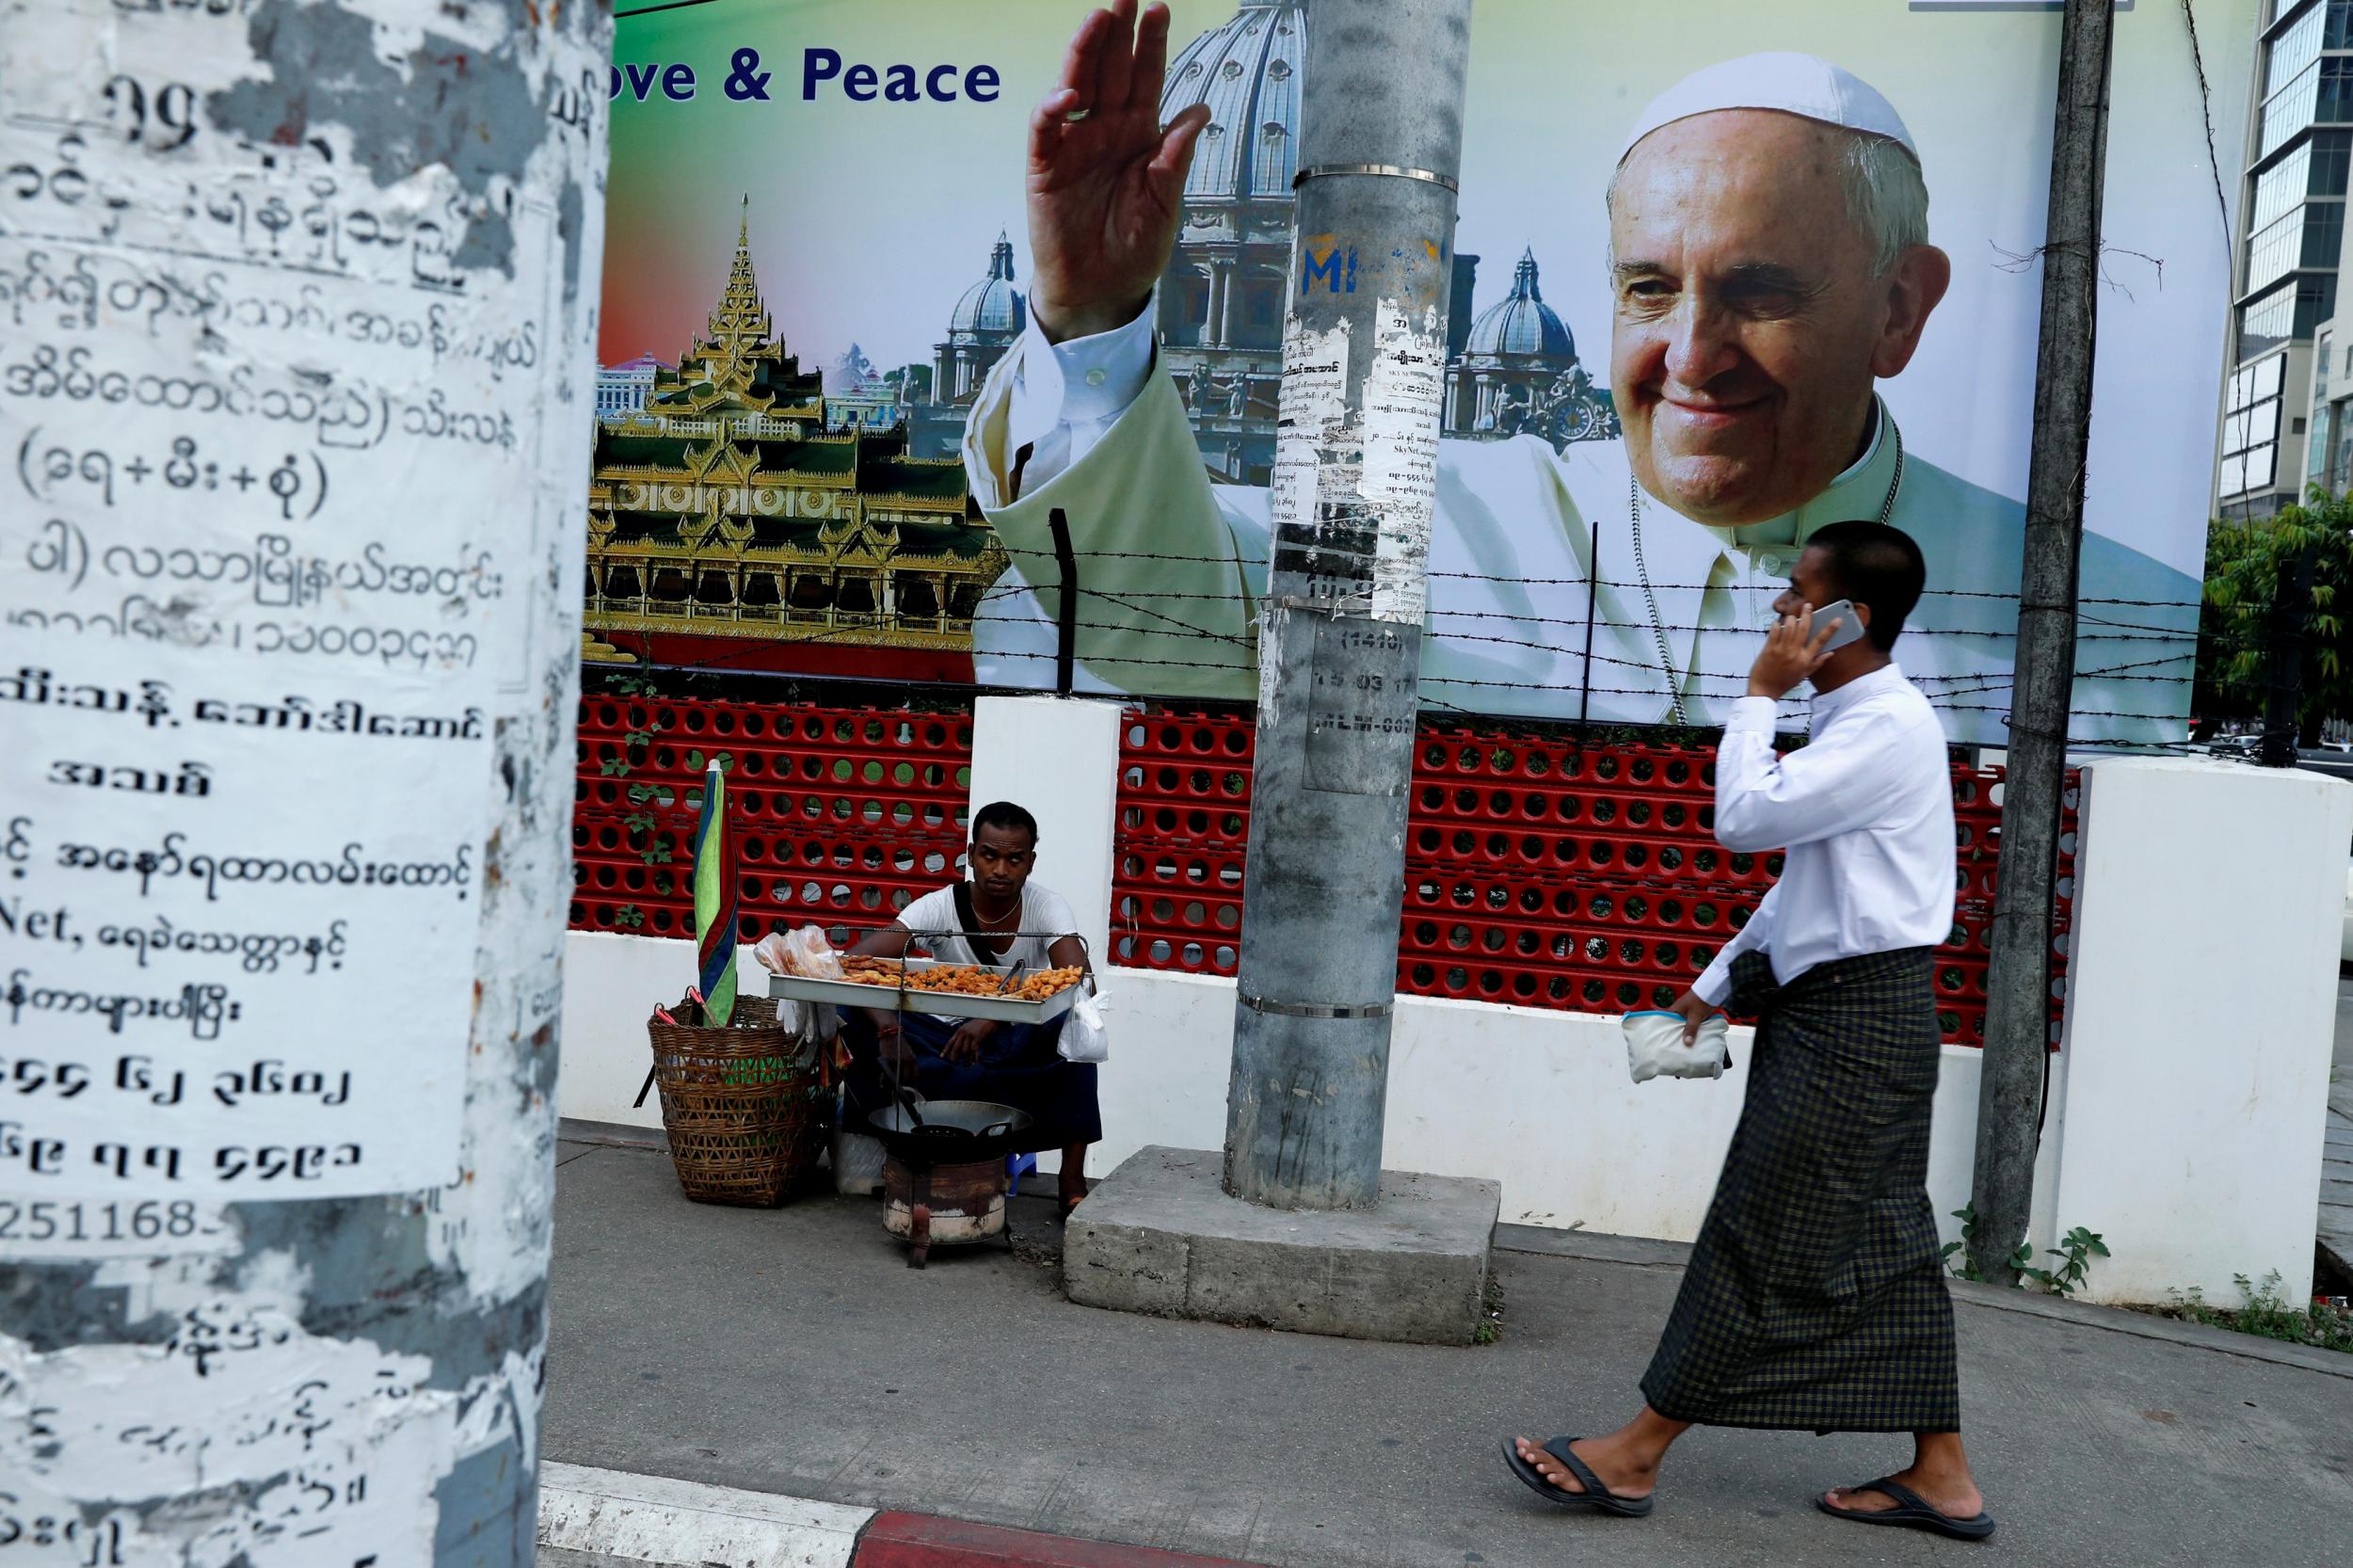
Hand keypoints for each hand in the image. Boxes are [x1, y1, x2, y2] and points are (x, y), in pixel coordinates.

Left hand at [942, 1018, 998, 1064]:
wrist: (989, 1017)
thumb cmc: (980, 1023)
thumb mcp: (968, 1027)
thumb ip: (963, 1035)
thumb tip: (960, 1045)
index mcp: (960, 1031)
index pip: (950, 1041)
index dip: (946, 1050)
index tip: (942, 1056)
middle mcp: (963, 1033)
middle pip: (956, 1047)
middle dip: (954, 1056)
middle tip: (953, 1063)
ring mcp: (970, 1035)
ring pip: (965, 1050)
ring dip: (966, 1059)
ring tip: (966, 1066)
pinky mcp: (977, 1037)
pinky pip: (974, 1050)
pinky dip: (974, 1057)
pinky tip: (974, 1062)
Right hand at [1027, 2, 1211, 341]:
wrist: (1101, 291)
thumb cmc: (1134, 249)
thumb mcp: (1165, 205)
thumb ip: (1175, 158)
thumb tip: (1199, 109)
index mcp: (1140, 135)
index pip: (1145, 79)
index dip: (1151, 45)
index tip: (1159, 10)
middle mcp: (1107, 130)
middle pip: (1110, 70)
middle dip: (1117, 32)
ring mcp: (1075, 144)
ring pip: (1077, 86)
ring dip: (1085, 53)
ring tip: (1097, 21)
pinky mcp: (1045, 166)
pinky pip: (1046, 129)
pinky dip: (1053, 109)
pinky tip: (1068, 95)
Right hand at [1667, 989, 1715, 1048]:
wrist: (1712, 991)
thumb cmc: (1700, 1000)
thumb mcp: (1695, 1016)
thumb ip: (1690, 1029)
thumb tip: (1687, 1043)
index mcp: (1673, 1011)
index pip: (1664, 1023)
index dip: (1664, 1032)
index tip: (1664, 1042)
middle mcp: (1677, 1013)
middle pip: (1674, 1026)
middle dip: (1676, 1035)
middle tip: (1676, 1046)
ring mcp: (1685, 1014)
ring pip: (1683, 1026)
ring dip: (1685, 1033)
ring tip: (1685, 1045)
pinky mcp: (1693, 1015)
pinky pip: (1690, 1025)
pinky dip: (1692, 1030)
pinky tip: (1694, 1037)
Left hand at [1745, 602, 1841, 700]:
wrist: (1764, 689)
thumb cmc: (1784, 682)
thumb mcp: (1804, 675)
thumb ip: (1817, 662)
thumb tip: (1831, 653)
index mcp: (1805, 660)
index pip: (1821, 641)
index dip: (1830, 629)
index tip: (1838, 619)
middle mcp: (1794, 653)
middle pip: (1804, 628)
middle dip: (1807, 614)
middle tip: (1808, 605)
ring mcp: (1781, 650)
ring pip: (1789, 626)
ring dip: (1791, 618)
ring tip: (1792, 617)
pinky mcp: (1769, 648)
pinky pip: (1774, 631)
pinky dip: (1777, 625)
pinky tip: (1778, 624)